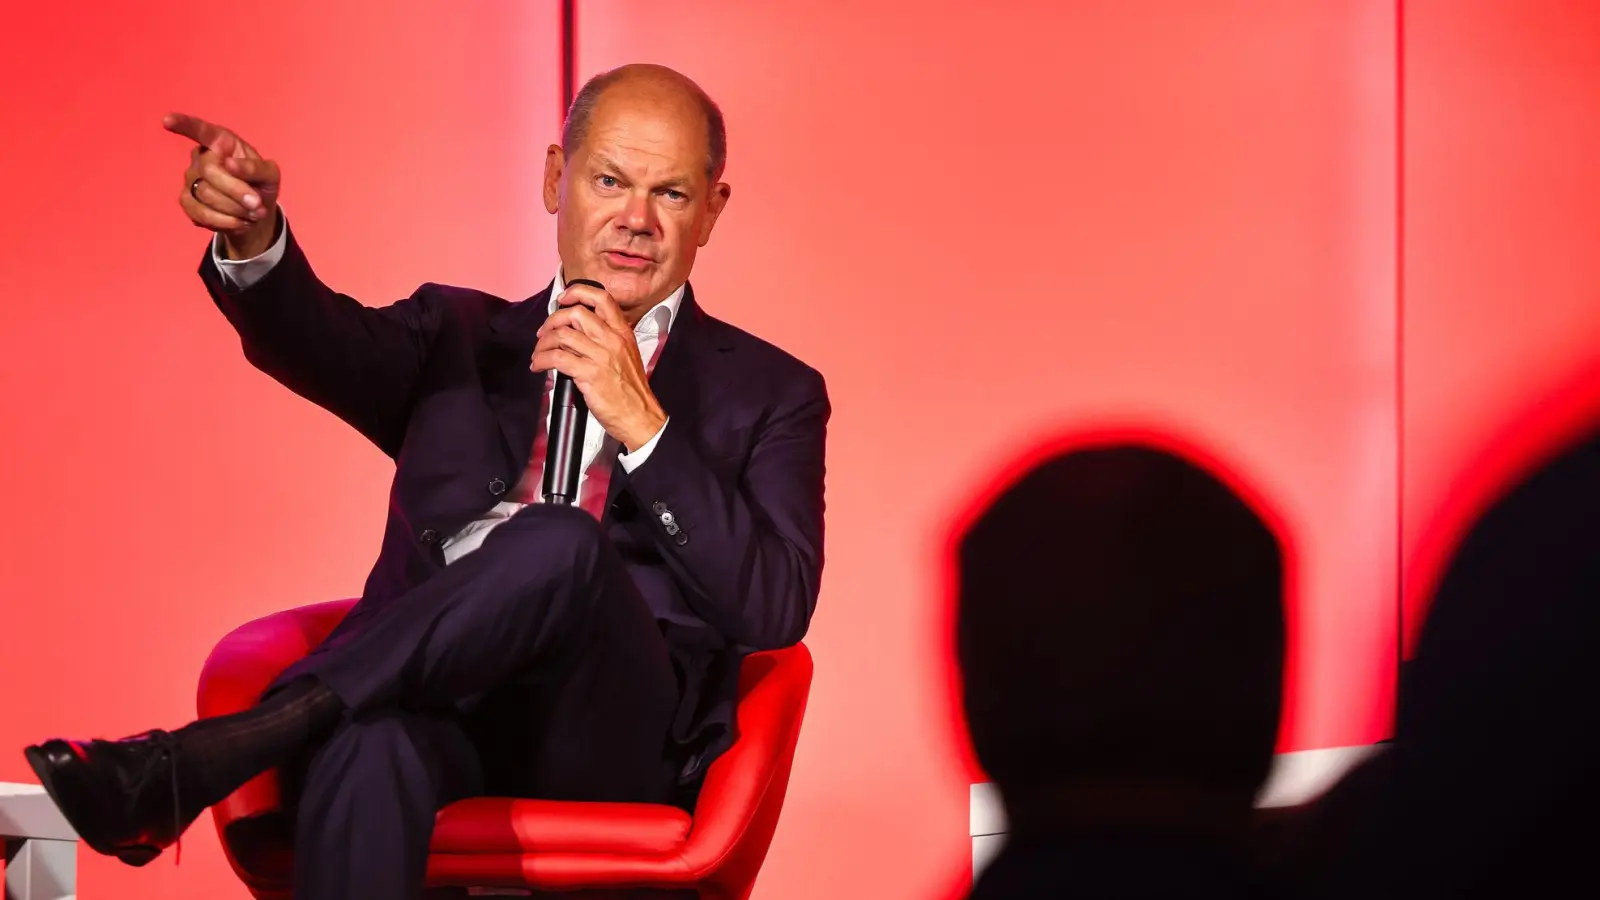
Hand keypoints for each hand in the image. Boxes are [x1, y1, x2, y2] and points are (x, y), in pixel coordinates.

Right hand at [162, 113, 281, 258]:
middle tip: (257, 204)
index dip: (184, 124)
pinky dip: (225, 221)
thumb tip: (230, 164)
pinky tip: (239, 221)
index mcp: (221, 141)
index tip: (167, 121)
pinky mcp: (186, 200)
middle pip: (210, 172)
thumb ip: (256, 168)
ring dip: (235, 209)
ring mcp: (190, 178)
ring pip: (205, 195)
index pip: (201, 130)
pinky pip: (200, 213)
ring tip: (253, 213)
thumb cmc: (261, 184)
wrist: (254, 212)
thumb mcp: (270, 175)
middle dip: (237, 191)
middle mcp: (201, 156)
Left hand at [531, 284, 666, 451]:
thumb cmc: (631, 390)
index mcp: (622, 332)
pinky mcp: (590, 374)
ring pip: (562, 335)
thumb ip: (606, 339)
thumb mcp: (626, 355)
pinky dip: (541, 360)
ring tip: (538, 353)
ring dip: (543, 344)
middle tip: (544, 333)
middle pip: (575, 313)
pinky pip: (557, 358)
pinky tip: (538, 366)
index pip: (602, 298)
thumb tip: (576, 332)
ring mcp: (601, 356)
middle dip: (552, 320)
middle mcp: (612, 340)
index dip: (578, 292)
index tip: (562, 299)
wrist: (640, 416)